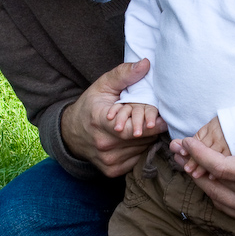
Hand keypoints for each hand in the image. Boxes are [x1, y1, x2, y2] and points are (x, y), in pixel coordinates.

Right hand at [61, 60, 166, 176]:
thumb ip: (124, 74)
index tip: (162, 118)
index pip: (133, 128)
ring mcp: (108, 161)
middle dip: (152, 129)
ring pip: (142, 150)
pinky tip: (139, 140)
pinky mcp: (112, 171)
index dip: (151, 124)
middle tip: (159, 119)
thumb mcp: (103, 86)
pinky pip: (137, 160)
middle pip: (142, 139)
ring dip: (148, 139)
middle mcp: (103, 145)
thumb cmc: (90, 106)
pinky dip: (141, 149)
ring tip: (147, 128)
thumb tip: (145, 64)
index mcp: (100, 122)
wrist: (71, 133)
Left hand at [171, 113, 234, 224]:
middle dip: (191, 164)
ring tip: (183, 160)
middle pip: (212, 182)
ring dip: (197, 178)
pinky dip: (210, 191)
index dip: (200, 154)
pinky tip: (204, 177)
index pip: (222, 167)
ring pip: (214, 197)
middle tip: (176, 148)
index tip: (186, 141)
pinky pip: (223, 207)